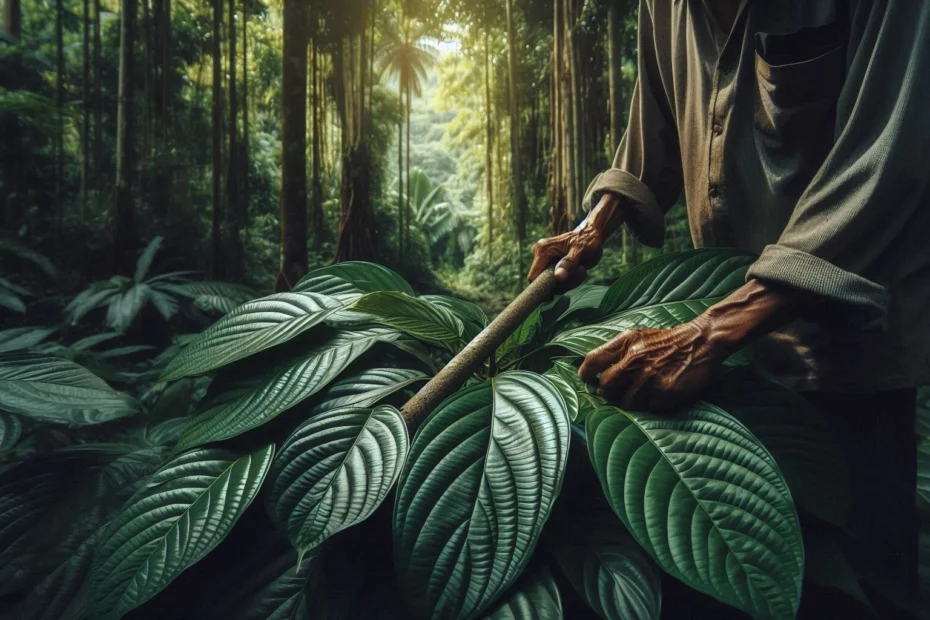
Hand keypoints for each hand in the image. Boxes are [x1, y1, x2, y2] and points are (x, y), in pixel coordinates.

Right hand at [527, 193, 626, 292]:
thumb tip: (558, 277)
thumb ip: (568, 264)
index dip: (545, 288)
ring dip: (569, 282)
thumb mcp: (580, 251)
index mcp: (543, 250)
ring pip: (552, 284)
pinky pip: (557, 281)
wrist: (592, 234)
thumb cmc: (588, 241)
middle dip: (563, 283)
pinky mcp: (551, 264)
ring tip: (581, 269)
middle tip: (580, 272)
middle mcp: (540, 254)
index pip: (533, 277)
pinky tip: (578, 270)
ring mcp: (545, 260)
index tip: (563, 287)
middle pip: (544, 283)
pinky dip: (569, 280)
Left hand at [578, 317, 725, 411]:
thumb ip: (614, 350)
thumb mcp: (637, 336)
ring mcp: (651, 378)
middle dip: (607, 392)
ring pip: (625, 402)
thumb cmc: (665, 340)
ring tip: (637, 396)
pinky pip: (647, 408)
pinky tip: (654, 397)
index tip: (586, 380)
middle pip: (606, 387)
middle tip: (613, 393)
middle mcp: (635, 360)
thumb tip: (590, 369)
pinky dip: (648, 406)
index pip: (593, 361)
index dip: (585, 373)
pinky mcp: (666, 392)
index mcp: (626, 344)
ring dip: (628, 402)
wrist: (701, 341)